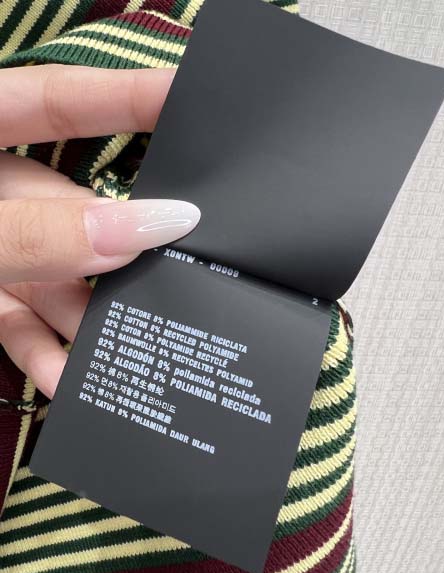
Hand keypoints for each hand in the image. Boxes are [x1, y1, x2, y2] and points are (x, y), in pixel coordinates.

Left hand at [0, 65, 199, 399]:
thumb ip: (36, 232)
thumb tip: (144, 228)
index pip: (64, 102)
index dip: (133, 98)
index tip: (202, 104)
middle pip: (75, 209)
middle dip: (131, 244)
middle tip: (196, 258)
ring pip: (57, 279)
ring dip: (93, 320)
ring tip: (148, 345)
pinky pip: (21, 327)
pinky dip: (45, 357)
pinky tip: (74, 382)